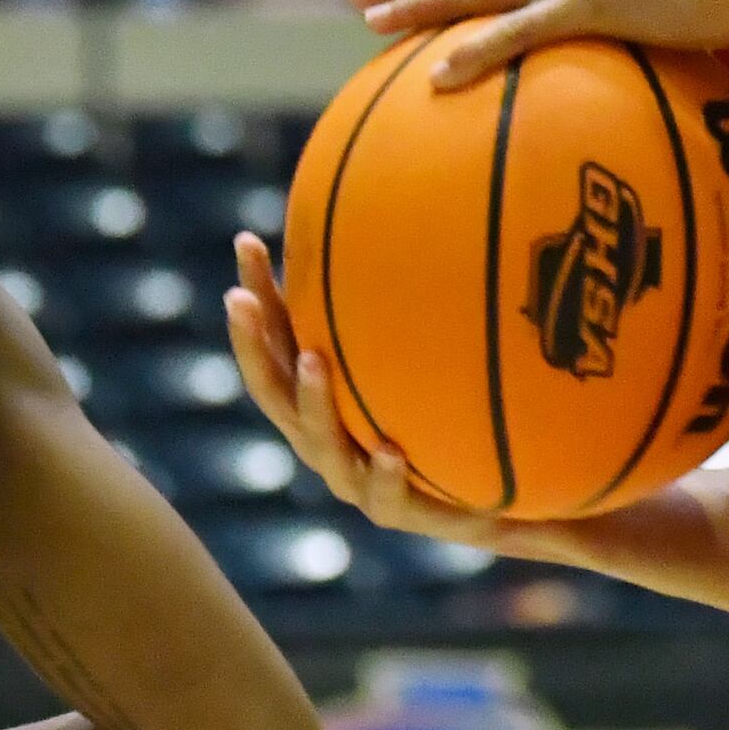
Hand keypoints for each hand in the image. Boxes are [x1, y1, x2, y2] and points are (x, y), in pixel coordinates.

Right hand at [224, 235, 531, 555]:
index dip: (258, 298)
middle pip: (274, 392)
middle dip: (253, 345)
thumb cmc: (441, 420)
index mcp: (319, 401)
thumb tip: (401, 217)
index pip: (276, 343)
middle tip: (239, 299)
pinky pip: (388, 496)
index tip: (248, 242)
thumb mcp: (417, 362)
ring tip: (315, 361)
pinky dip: (384, 474)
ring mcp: (355, 478)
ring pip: (321, 443)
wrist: (489, 498)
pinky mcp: (399, 512)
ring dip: (314, 403)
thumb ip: (397, 312)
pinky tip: (390, 453)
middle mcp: (324, 439)